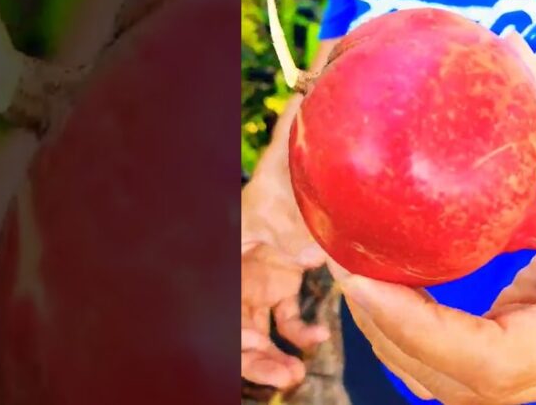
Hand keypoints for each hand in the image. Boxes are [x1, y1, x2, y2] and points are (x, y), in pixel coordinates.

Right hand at [241, 171, 329, 389]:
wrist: (314, 159)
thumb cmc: (291, 169)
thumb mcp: (284, 184)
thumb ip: (290, 201)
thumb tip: (308, 238)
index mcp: (229, 246)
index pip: (216, 298)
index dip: (227, 330)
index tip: (249, 347)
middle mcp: (239, 265)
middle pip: (233, 324)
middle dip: (251, 357)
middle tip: (282, 376)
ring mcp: (259, 276)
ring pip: (255, 329)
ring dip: (270, 356)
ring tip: (294, 374)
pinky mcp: (283, 280)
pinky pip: (285, 319)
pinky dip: (300, 334)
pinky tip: (319, 337)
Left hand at [326, 30, 535, 404]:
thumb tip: (509, 49)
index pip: (487, 358)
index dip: (417, 328)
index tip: (361, 281)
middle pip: (446, 379)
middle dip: (383, 328)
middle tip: (342, 264)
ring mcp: (533, 389)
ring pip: (440, 387)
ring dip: (388, 336)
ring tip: (353, 273)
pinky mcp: (516, 383)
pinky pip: (449, 376)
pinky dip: (410, 339)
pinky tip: (386, 292)